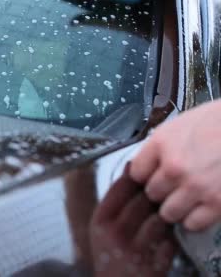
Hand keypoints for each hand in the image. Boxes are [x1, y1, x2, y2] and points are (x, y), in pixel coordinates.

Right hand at [90, 166, 174, 275]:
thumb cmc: (106, 253)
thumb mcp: (99, 227)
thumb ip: (112, 201)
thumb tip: (131, 169)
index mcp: (100, 221)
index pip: (120, 188)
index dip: (133, 176)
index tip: (140, 172)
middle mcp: (117, 232)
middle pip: (143, 200)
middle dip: (152, 195)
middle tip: (155, 194)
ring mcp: (137, 249)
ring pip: (160, 219)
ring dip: (163, 215)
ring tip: (159, 216)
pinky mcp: (154, 263)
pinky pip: (170, 240)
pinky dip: (170, 237)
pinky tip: (162, 238)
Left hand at [131, 100, 220, 231]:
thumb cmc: (216, 123)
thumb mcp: (179, 126)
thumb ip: (160, 147)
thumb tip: (146, 167)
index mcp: (161, 144)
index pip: (135, 173)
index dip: (145, 176)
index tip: (153, 176)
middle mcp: (174, 167)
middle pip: (151, 194)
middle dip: (161, 191)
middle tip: (174, 186)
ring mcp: (196, 187)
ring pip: (168, 213)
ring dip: (176, 208)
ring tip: (187, 198)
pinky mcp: (217, 203)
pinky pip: (192, 224)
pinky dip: (195, 219)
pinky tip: (201, 207)